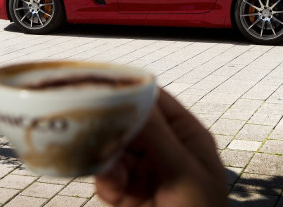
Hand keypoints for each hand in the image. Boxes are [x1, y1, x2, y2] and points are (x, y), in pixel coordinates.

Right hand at [95, 89, 227, 206]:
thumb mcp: (183, 175)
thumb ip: (158, 137)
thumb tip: (136, 98)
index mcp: (187, 137)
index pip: (157, 102)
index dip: (132, 92)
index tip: (103, 88)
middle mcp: (165, 149)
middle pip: (130, 123)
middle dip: (113, 130)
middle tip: (95, 131)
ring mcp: (145, 172)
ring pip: (114, 149)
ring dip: (108, 160)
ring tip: (114, 177)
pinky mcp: (128, 194)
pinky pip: (107, 176)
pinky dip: (105, 182)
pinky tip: (113, 194)